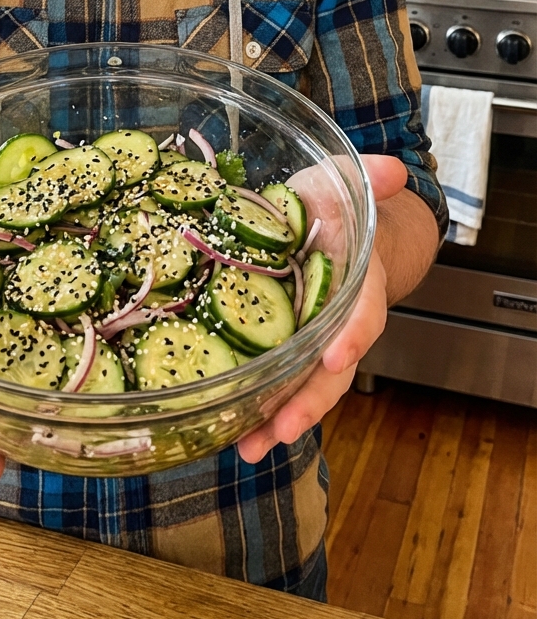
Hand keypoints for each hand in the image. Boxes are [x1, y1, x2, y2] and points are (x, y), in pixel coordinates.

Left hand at [235, 153, 405, 463]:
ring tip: (245, 448)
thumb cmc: (338, 206)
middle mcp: (336, 319)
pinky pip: (271, 379)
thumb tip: (392, 170)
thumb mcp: (349, 180)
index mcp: (357, 281)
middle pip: (330, 371)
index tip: (336, 356)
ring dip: (274, 420)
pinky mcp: (277, 342)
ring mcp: (307, 337)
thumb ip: (369, 175)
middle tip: (279, 431)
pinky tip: (226, 430)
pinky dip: (253, 406)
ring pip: (300, 388)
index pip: (363, 312)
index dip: (352, 335)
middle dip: (307, 403)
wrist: (329, 226)